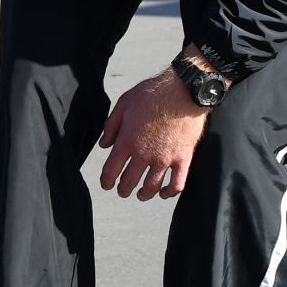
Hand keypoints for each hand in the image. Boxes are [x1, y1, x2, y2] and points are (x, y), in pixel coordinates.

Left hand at [99, 69, 208, 200]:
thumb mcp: (123, 104)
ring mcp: (165, 158)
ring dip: (143, 194)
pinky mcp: (183, 158)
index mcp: (127, 141)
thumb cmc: (151, 95)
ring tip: (140, 195)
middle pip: (129, 181)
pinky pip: (177, 184)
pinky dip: (169, 193)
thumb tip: (103, 145)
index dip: (106, 181)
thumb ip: (111, 126)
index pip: (111, 170)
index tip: (106, 184)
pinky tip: (163, 193)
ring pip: (151, 186)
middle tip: (122, 191)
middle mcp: (144, 154)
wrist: (182, 91)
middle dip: (123, 189)